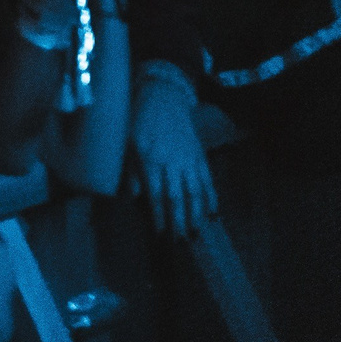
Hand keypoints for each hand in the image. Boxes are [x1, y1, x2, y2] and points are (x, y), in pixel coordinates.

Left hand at [126, 75, 216, 237]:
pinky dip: (212, 198)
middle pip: (177, 197)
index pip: (155, 194)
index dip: (159, 215)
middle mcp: (171, 162)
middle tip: (180, 242)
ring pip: (195, 192)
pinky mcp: (200, 157)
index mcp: (149, 160)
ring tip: (196, 233)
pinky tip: (213, 214)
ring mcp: (188, 160)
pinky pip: (207, 181)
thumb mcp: (127, 145)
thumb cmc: (139, 122)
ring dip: (196, 215)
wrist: (164, 99)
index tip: (160, 234)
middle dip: (179, 221)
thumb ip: (131, 172)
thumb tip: (133, 197)